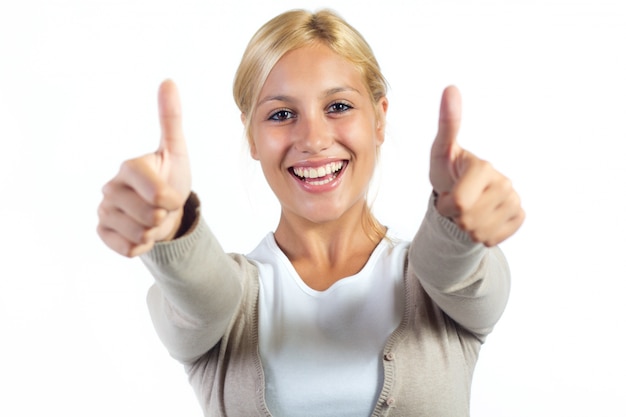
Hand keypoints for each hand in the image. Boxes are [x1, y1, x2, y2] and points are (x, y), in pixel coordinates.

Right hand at [97, 80, 191, 256]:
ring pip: (140, 235)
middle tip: (161, 207)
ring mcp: (103, 211)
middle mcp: (110, 187)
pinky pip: (128, 249)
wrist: (164, 211)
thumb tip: (168, 80)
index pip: (159, 195)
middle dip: (164, 217)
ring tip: (152, 219)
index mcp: (130, 166)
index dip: (172, 199)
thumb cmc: (172, 178)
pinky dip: (142, 246)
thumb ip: (171, 119)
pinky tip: (141, 232)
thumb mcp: (177, 150)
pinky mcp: (102, 232)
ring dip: (154, 232)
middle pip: (150, 217)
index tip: (171, 193)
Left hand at [429, 86, 523, 245]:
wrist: (460, 195)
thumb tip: (450, 87)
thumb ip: (447, 123)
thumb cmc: (447, 171)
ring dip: (466, 227)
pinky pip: (493, 238)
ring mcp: (514, 200)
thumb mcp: (440, 151)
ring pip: (479, 232)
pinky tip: (480, 218)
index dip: (446, 205)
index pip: (459, 203)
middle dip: (454, 217)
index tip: (447, 194)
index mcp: (483, 166)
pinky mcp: (519, 216)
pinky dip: (481, 234)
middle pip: (468, 220)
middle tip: (455, 203)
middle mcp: (504, 182)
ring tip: (466, 210)